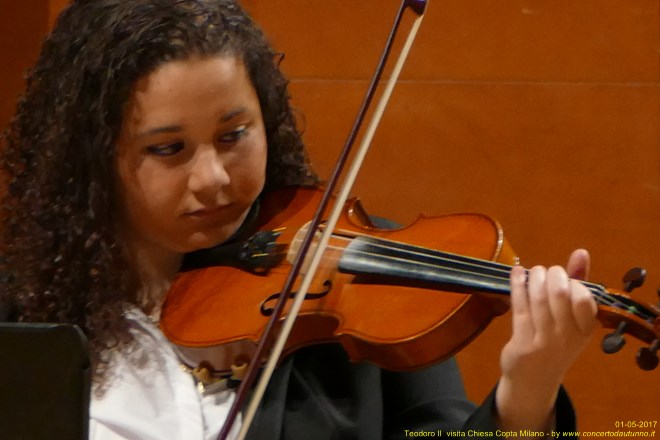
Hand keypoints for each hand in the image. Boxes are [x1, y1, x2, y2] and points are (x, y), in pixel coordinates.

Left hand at [495, 249, 597, 432]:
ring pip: (537, 298)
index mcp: (585, 330)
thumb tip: (581, 252)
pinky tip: (516, 273)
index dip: (573, 282)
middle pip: (559, 294)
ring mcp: (543, 341)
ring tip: (533, 271)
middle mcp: (567, 337)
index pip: (584, 299)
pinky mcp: (522, 341)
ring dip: (534, 277)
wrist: (534, 381)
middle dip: (552, 274)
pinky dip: (517, 284)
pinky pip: (519, 306)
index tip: (566, 279)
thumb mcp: (573, 320)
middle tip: (547, 271)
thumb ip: (578, 284)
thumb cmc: (556, 343)